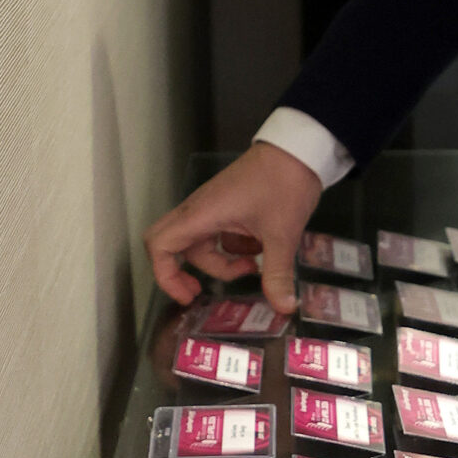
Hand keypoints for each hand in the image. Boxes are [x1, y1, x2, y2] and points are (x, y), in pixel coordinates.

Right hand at [145, 141, 322, 313]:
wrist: (298, 149)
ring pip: (198, 243)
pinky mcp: (226, 205)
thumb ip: (278, 273)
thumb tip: (284, 308)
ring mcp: (211, 207)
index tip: (189, 296)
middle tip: (201, 292)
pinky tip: (260, 249)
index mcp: (202, 215)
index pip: (159, 246)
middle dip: (182, 273)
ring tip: (253, 265)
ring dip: (219, 262)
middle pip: (171, 245)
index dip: (165, 276)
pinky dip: (233, 248)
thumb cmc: (284, 184)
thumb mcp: (282, 234)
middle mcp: (199, 210)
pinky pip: (217, 234)